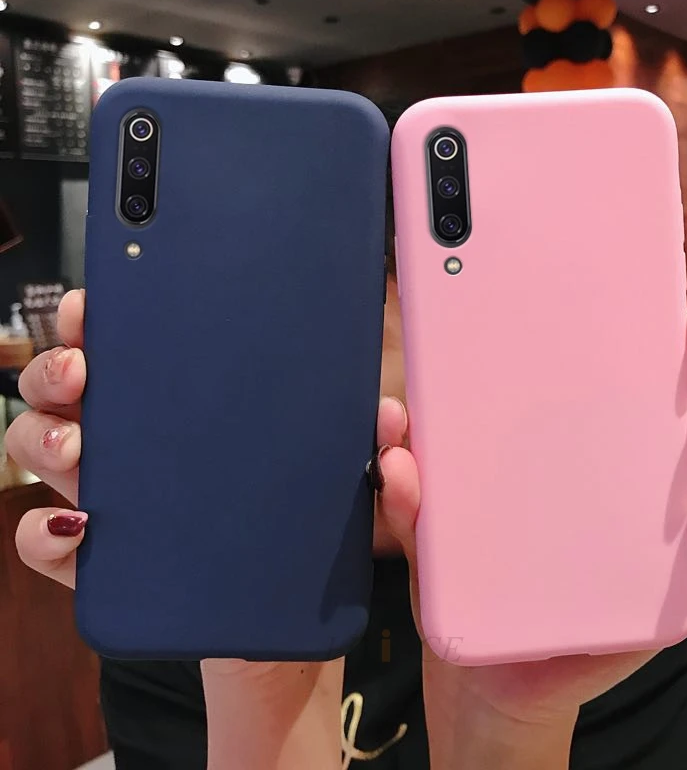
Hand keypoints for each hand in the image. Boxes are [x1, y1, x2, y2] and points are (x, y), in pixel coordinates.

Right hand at [4, 290, 404, 769]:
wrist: (285, 634)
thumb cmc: (305, 541)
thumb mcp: (343, 488)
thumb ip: (370, 452)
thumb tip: (389, 418)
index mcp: (191, 415)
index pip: (135, 353)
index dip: (103, 323)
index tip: (98, 305)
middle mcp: (142, 449)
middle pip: (70, 391)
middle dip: (58, 368)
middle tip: (84, 370)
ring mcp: (116, 504)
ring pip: (45, 451)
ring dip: (45, 440)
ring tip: (82, 449)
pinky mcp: (105, 566)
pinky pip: (46, 546)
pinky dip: (45, 536)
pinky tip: (79, 530)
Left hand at [375, 307, 686, 767]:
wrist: (493, 673)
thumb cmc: (470, 584)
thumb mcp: (433, 534)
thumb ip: (411, 492)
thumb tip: (392, 436)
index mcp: (578, 443)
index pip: (629, 379)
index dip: (665, 345)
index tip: (681, 324)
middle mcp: (629, 471)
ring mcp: (661, 525)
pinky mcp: (680, 582)